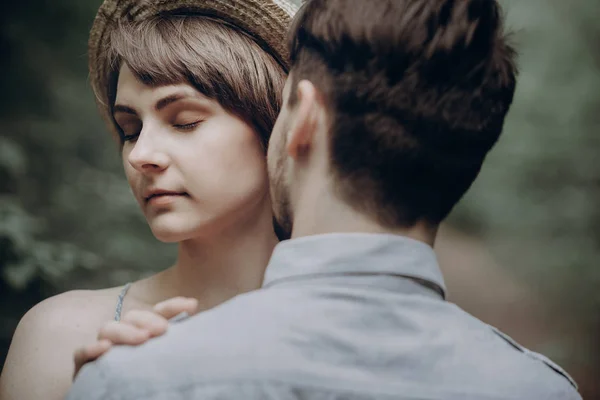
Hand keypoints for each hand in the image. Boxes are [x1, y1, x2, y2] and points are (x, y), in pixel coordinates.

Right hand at [73, 297, 197, 378]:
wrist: (139, 397)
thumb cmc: (159, 384)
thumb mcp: (173, 360)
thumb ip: (183, 343)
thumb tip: (201, 318)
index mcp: (147, 333)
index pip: (159, 313)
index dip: (173, 306)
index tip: (192, 305)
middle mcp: (125, 338)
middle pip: (132, 318)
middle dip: (148, 319)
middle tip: (163, 329)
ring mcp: (104, 351)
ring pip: (108, 329)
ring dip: (125, 331)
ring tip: (142, 338)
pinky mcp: (85, 367)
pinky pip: (81, 355)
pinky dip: (91, 349)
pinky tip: (104, 348)